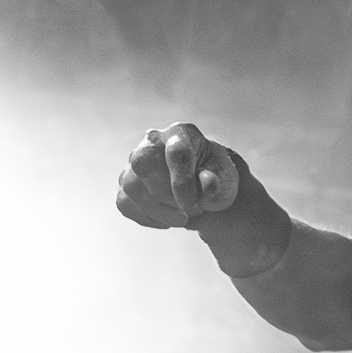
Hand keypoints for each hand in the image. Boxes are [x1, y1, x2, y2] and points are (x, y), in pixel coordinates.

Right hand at [117, 123, 240, 228]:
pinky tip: (166, 219)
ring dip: (157, 211)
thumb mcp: (226, 180)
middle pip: (141, 162)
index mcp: (182, 133)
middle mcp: (153, 140)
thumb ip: (218, 182)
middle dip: (163, 194)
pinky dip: (146, 217)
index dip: (182, 184)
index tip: (192, 207)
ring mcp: (135, 159)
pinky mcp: (126, 180)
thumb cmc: (215, 177)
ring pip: (131, 187)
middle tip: (185, 213)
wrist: (202, 185)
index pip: (176, 153)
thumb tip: (208, 183)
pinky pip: (125, 202)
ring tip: (182, 218)